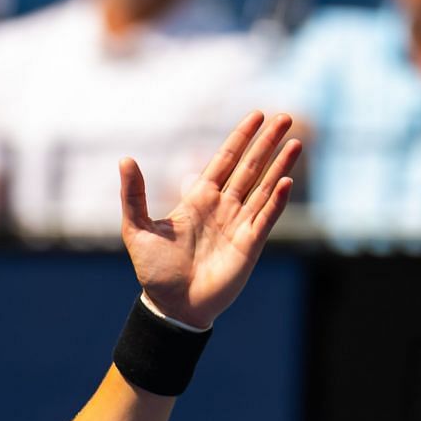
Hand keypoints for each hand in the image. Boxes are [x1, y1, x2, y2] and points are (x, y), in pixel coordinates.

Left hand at [119, 112, 299, 329]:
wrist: (171, 306)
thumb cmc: (154, 270)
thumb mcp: (137, 229)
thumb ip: (133, 195)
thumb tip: (125, 159)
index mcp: (198, 199)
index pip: (224, 160)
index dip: (240, 138)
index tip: (256, 115)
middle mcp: (223, 207)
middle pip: (250, 167)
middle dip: (267, 142)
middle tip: (285, 116)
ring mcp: (238, 225)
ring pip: (264, 188)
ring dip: (280, 165)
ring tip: (295, 141)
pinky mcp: (249, 245)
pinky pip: (266, 217)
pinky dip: (276, 200)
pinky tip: (286, 181)